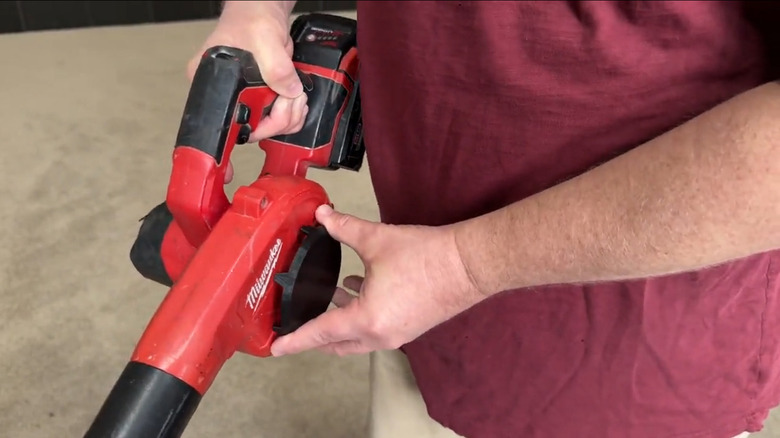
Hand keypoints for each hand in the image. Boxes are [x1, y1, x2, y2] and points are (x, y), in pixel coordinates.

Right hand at [187, 1, 307, 182]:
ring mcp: (247, 97)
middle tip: (286, 97)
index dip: (224, 150)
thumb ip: (276, 67)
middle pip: (252, 129)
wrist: (265, 9)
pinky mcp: (265, 97)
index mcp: (210, 84)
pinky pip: (282, 117)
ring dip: (289, 112)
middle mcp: (226, 95)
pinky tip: (293, 92)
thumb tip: (287, 90)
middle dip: (277, 118)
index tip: (226, 173)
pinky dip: (294, 108)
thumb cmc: (252, 18)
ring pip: (270, 126)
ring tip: (291, 88)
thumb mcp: (263, 40)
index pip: (216, 125)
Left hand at [270, 205, 485, 356]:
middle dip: (315, 336)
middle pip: (337, 344)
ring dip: (339, 323)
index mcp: (366, 320)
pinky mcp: (410, 327)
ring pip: (357, 339)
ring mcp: (397, 335)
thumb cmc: (427, 257)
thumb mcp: (377, 239)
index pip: (320, 334)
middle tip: (296, 325)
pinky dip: (359, 317)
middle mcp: (380, 335)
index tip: (275, 349)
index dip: (295, 341)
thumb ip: (344, 228)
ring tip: (326, 297)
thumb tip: (323, 215)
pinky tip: (356, 288)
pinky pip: (374, 330)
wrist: (470, 265)